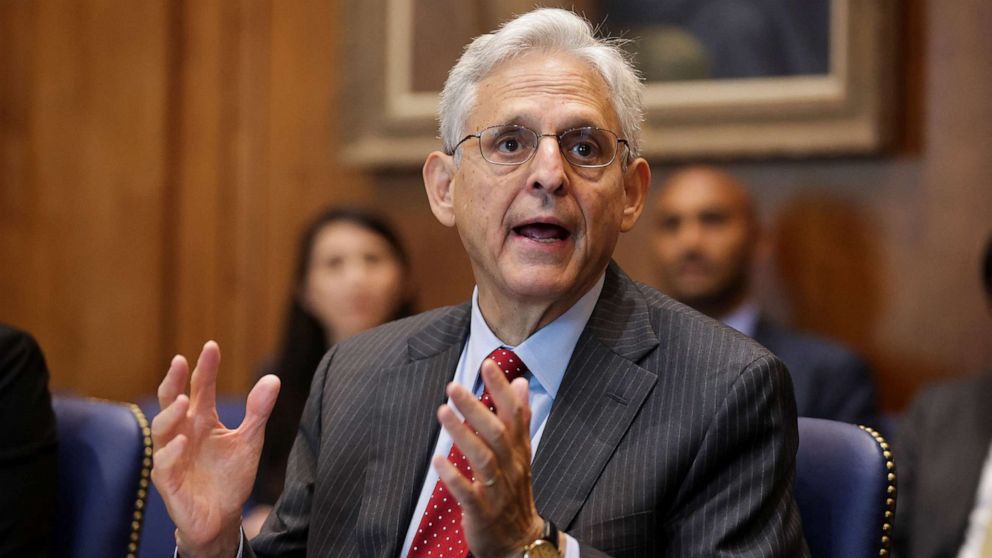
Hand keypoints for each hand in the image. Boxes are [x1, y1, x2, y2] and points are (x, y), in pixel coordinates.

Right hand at [150, 341, 279, 557]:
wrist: (222, 517)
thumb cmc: (230, 476)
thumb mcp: (249, 440)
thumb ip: (257, 411)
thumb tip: (273, 378)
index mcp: (202, 421)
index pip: (200, 388)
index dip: (205, 368)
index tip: (212, 346)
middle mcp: (183, 433)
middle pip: (172, 401)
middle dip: (174, 381)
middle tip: (180, 361)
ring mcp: (173, 457)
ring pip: (161, 430)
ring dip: (170, 414)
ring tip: (184, 400)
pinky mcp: (169, 482)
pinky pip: (164, 465)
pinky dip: (171, 452)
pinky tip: (182, 441)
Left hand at [433, 359, 543, 557]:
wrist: (519, 541)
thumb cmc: (514, 491)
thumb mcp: (521, 453)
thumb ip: (519, 418)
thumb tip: (520, 382)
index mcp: (519, 451)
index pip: (515, 415)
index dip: (501, 390)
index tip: (487, 364)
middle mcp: (512, 467)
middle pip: (497, 434)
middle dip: (476, 408)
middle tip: (453, 386)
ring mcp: (498, 491)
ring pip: (483, 460)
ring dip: (462, 435)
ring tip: (442, 412)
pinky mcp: (483, 513)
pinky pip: (469, 494)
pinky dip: (454, 477)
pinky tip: (438, 461)